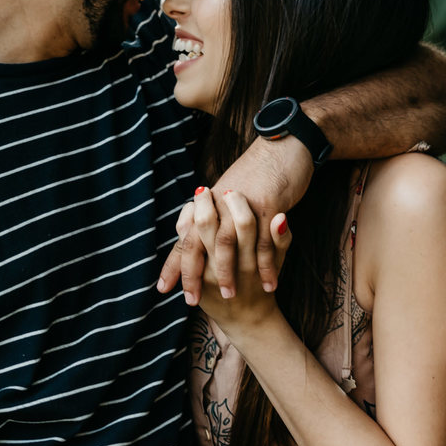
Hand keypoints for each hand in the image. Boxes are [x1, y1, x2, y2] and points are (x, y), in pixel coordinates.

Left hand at [158, 136, 313, 302]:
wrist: (282, 146)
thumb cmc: (257, 173)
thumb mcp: (231, 193)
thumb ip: (214, 215)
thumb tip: (189, 234)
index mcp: (208, 201)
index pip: (185, 236)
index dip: (175, 262)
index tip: (162, 288)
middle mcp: (219, 203)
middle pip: (199, 241)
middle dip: (193, 273)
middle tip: (191, 299)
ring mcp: (242, 203)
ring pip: (228, 243)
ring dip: (228, 272)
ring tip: (229, 296)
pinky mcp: (266, 203)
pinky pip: (264, 241)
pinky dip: (266, 265)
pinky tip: (269, 285)